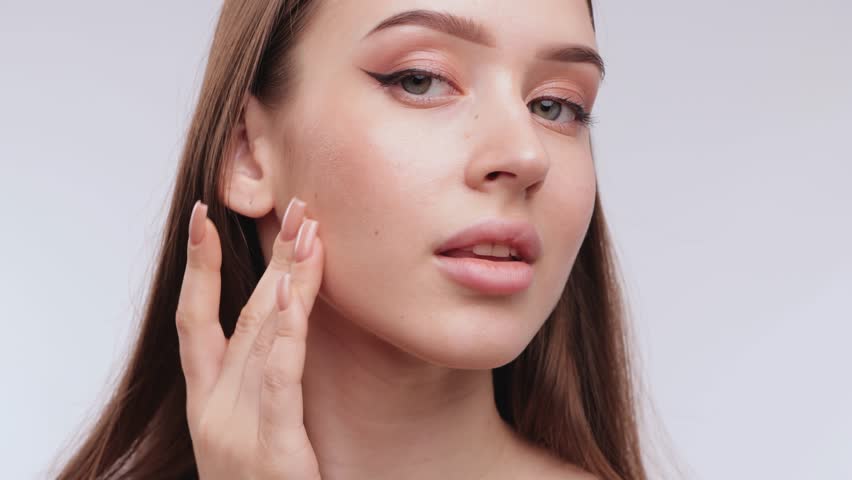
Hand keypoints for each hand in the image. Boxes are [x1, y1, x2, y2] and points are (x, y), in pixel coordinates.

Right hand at [175, 197, 323, 478]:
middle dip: (267, 258)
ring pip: (262, 336)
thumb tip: (281, 327)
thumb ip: (257, 380)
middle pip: (240, 314)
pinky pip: (280, 380)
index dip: (199, 267)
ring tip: (309, 232)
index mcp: (205, 401)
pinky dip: (289, 335)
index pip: (195, 320)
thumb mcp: (247, 430)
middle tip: (294, 207)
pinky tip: (298, 299)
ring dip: (288, 279)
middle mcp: (214, 407)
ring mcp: (237, 427)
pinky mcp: (272, 448)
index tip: (204, 218)